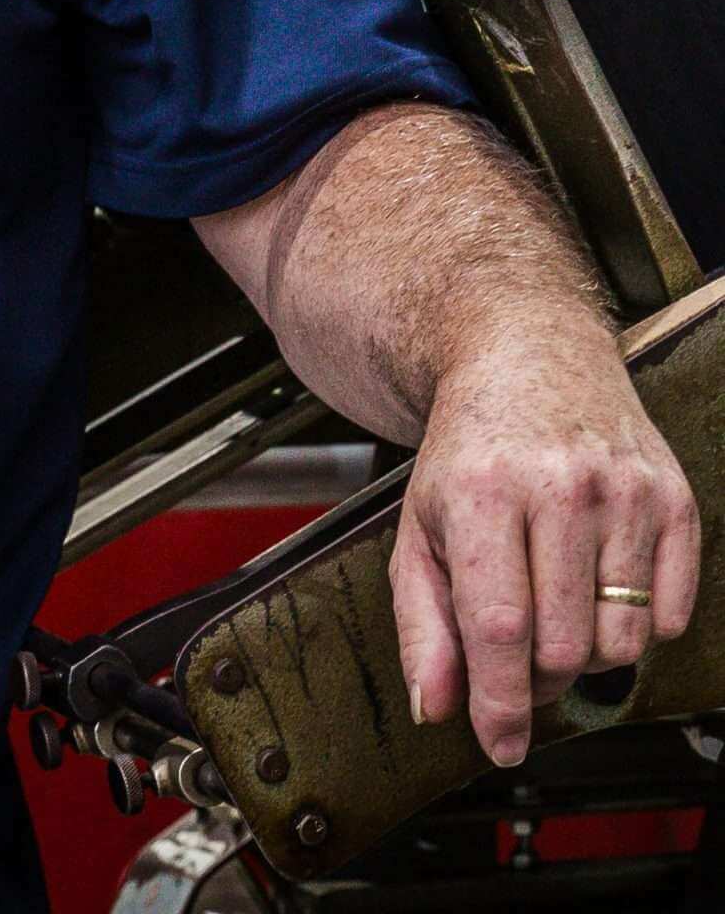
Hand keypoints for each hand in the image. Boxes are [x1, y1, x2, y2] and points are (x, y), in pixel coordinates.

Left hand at [389, 312, 701, 765]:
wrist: (525, 351)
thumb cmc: (469, 448)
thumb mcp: (420, 524)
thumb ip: (422, 622)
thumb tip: (438, 708)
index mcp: (482, 493)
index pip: (499, 629)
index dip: (501, 703)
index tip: (500, 742)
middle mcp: (559, 488)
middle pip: (566, 647)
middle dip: (539, 674)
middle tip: (518, 649)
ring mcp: (624, 492)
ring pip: (623, 640)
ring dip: (589, 651)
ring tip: (556, 606)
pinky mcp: (673, 497)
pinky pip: (671, 613)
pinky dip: (639, 621)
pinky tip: (600, 579)